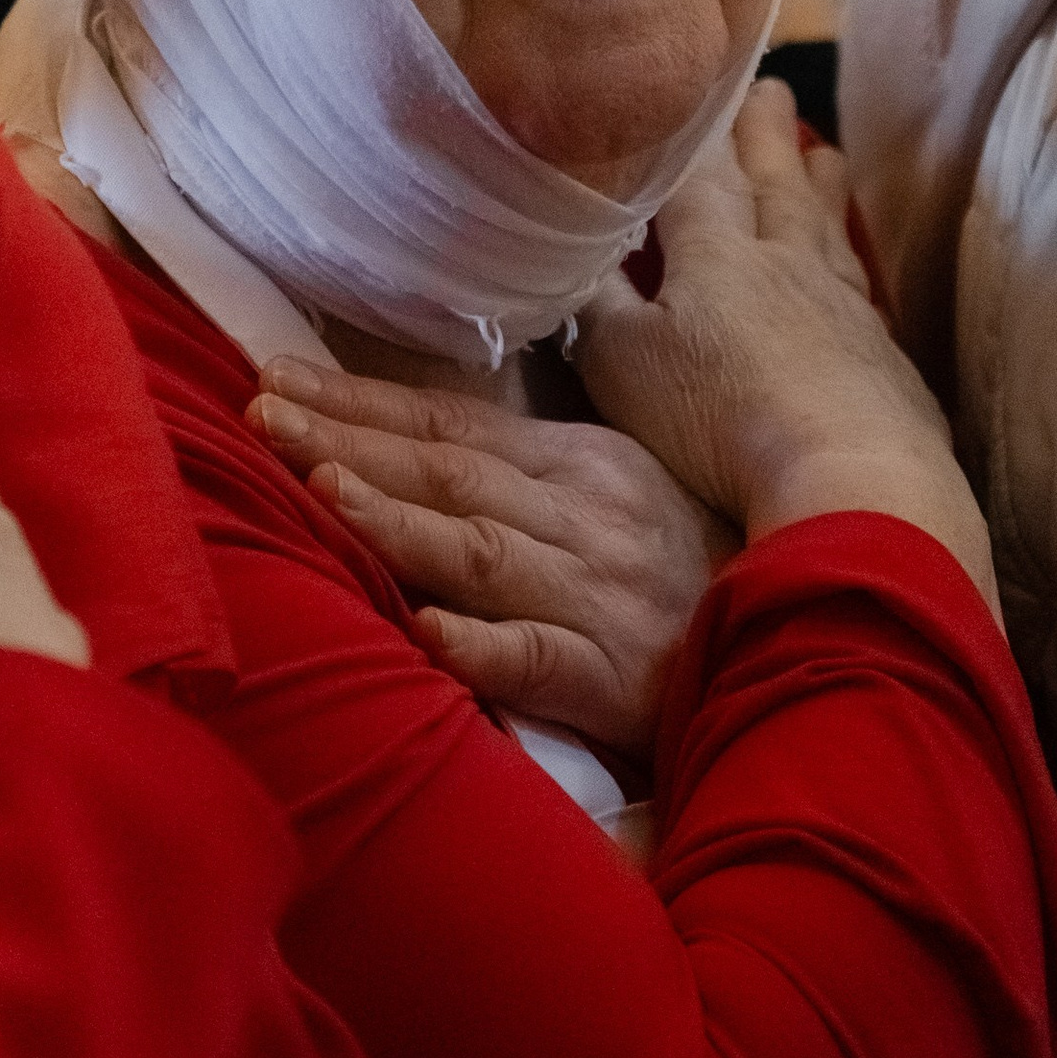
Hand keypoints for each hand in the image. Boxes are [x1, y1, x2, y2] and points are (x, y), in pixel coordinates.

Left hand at [250, 352, 732, 751]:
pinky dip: (485, 645)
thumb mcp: (610, 493)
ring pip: (483, 552)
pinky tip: (430, 634)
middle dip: (347, 442)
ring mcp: (596, 595)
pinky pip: (542, 658)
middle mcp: (582, 516)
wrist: (795, 642)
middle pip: (448, 472)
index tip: (275, 378)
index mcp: (576, 464)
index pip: (449, 423)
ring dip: (399, 521)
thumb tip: (405, 436)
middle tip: (261, 416)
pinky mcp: (614, 679)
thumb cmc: (679, 572)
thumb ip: (517, 470)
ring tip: (323, 490)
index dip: (360, 401)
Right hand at [578, 84, 1001, 612]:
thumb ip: (593, 301)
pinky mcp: (885, 357)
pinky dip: (848, 258)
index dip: (693, 129)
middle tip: (772, 87)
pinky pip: (862, 285)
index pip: (700, 171)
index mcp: (717, 252)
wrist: (849, 480)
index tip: (697, 81)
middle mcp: (786, 261)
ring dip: (817, 182)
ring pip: (827, 224)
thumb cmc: (718, 420)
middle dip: (766, 132)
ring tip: (821, 152)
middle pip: (776, 179)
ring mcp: (844, 306)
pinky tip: (850, 270)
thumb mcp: (621, 363)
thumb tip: (570, 249)